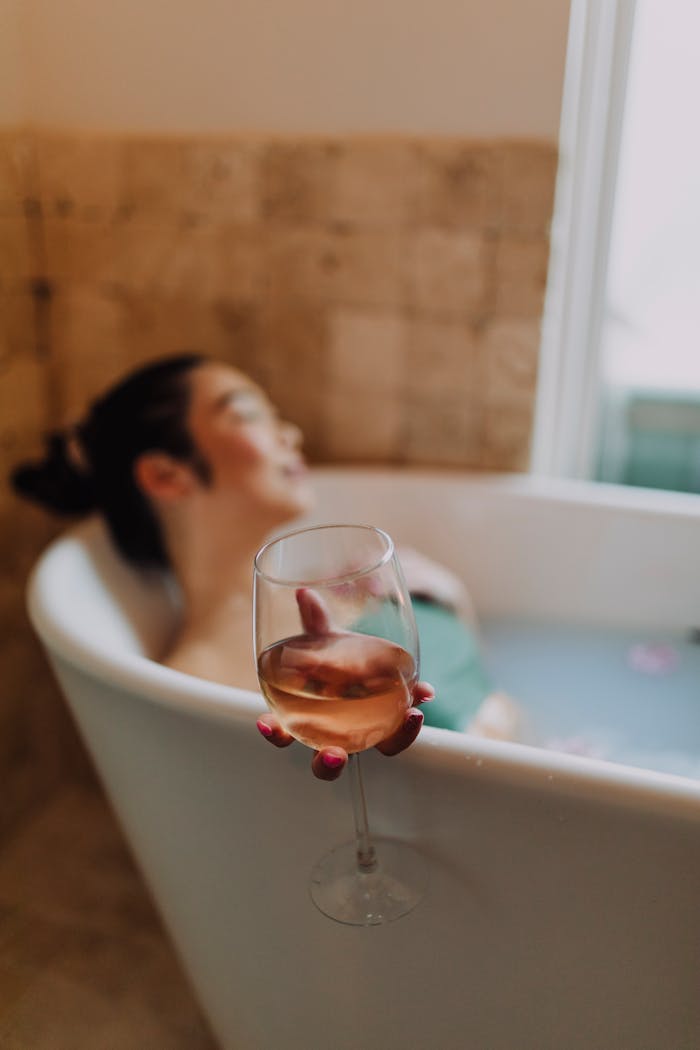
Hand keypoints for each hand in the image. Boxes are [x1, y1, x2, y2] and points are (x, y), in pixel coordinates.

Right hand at [256, 587, 433, 780]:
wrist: (371, 662)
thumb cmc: (339, 658)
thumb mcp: (327, 640)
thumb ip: (315, 622)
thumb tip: (304, 592)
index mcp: (309, 715)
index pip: (284, 732)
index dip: (273, 733)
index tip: (266, 723)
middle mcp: (337, 733)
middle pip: (326, 762)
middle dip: (327, 764)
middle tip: (332, 755)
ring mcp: (369, 732)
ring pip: (378, 749)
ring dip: (395, 740)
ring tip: (407, 720)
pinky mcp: (395, 724)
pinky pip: (403, 727)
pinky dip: (413, 715)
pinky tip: (424, 694)